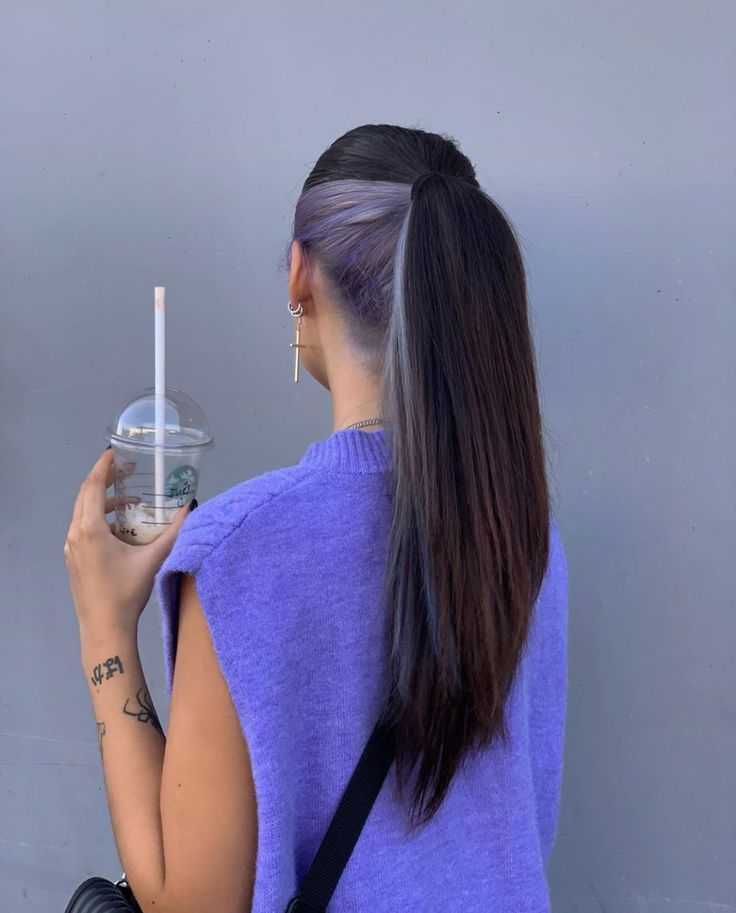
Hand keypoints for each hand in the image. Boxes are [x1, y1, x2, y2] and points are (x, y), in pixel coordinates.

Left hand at [64, 447, 192, 637]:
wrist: (104, 628)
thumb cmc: (126, 592)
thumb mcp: (153, 559)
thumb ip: (174, 531)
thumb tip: (190, 508)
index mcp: (90, 529)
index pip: (91, 486)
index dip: (103, 466)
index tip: (116, 452)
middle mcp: (75, 534)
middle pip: (85, 495)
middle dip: (105, 480)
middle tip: (127, 471)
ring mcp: (71, 548)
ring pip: (83, 513)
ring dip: (104, 501)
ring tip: (130, 502)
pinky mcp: (73, 559)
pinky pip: (83, 528)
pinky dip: (99, 518)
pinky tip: (120, 528)